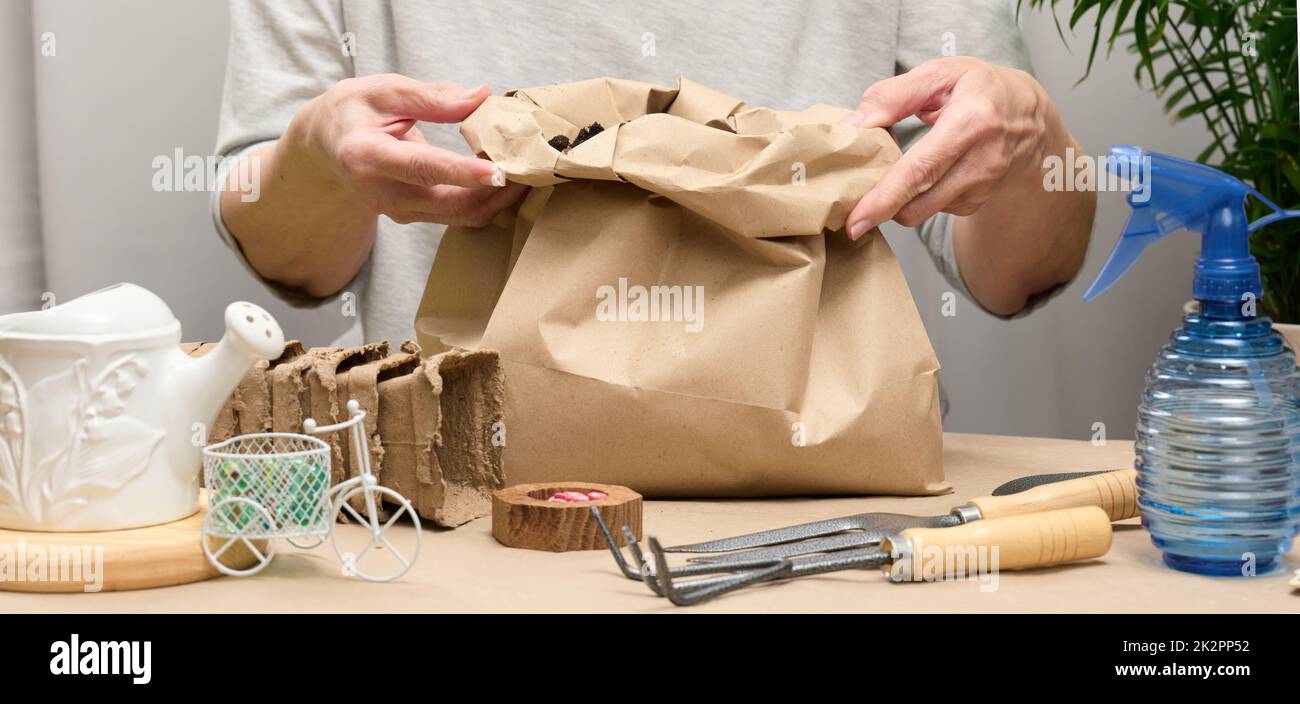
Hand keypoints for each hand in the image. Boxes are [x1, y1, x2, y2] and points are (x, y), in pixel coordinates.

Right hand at [288, 73, 527, 226]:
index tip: (497, 171)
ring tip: (526, 170)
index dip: (461, 171)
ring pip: (461, 215)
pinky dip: (487, 200)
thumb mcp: (382, 92)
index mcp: (366, 157)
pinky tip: (505, 178)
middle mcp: (383, 194)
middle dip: (497, 190)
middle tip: (531, 165)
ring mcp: (399, 211)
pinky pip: (458, 215)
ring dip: (499, 197)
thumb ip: (430, 97)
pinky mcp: (414, 217)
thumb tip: (480, 97)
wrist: (325, 149)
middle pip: (451, 203)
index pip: (421, 168)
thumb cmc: (351, 114)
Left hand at [842, 57, 1050, 239]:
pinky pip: (934, 209)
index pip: (920, 169)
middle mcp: (983, 160)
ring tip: (898, 169)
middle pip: (918, 202)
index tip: (856, 221)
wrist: (1030, 114)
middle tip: (855, 203)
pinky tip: (926, 172)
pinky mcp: (979, 201)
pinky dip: (920, 196)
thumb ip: (893, 95)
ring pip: (922, 211)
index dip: (885, 198)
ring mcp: (984, 186)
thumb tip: (854, 124)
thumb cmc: (980, 88)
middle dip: (881, 209)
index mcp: (972, 121)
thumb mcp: (940, 73)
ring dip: (901, 199)